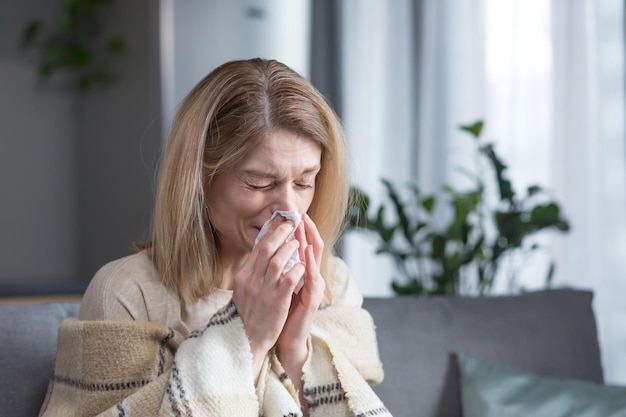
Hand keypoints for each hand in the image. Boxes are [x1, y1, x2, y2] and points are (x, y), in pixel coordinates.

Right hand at [231, 215, 304, 379]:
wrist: (246, 340)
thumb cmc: (248, 314)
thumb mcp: (243, 289)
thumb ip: (252, 272)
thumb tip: (261, 253)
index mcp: (243, 276)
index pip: (257, 248)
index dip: (270, 233)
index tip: (280, 222)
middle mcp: (251, 280)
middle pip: (266, 249)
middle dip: (280, 234)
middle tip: (291, 224)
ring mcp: (264, 290)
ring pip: (277, 261)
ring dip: (289, 249)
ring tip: (298, 242)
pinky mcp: (277, 302)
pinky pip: (289, 279)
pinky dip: (297, 269)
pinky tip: (303, 265)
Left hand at [276, 214, 324, 379]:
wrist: (286, 338)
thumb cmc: (282, 310)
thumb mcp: (279, 283)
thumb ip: (280, 267)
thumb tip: (271, 247)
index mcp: (303, 272)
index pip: (304, 245)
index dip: (300, 229)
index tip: (292, 213)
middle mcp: (312, 277)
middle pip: (313, 247)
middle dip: (307, 229)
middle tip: (301, 213)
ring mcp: (314, 287)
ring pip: (314, 259)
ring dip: (310, 240)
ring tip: (305, 226)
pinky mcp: (312, 299)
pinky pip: (312, 278)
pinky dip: (310, 263)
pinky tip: (307, 252)